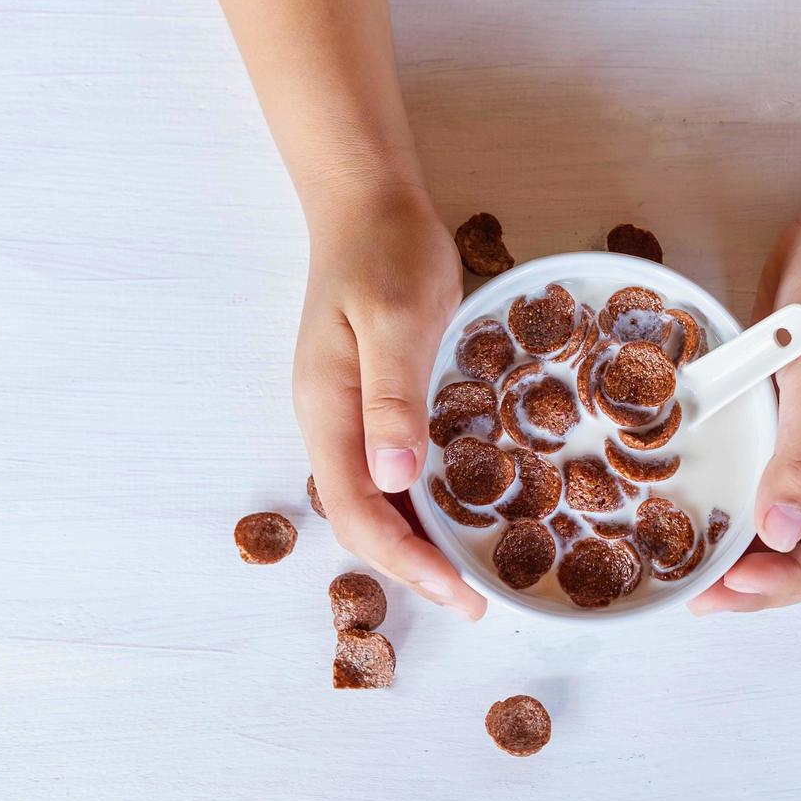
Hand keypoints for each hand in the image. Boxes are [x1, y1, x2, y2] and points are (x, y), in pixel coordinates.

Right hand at [293, 186, 486, 619]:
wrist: (366, 200)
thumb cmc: (385, 252)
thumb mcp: (395, 319)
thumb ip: (392, 398)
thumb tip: (395, 479)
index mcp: (328, 411)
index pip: (358, 513)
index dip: (406, 562)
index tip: (460, 594)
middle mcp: (328, 421)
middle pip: (360, 518)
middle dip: (412, 567)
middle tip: (473, 599)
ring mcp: (342, 411)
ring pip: (371, 499)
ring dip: (413, 542)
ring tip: (465, 573)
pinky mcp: (364, 397)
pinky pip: (383, 470)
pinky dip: (415, 504)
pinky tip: (452, 511)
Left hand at [689, 204, 800, 612]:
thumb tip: (777, 534)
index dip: (793, 582)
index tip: (735, 585)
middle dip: (762, 580)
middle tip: (700, 593)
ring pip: (785, 520)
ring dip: (746, 549)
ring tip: (693, 568)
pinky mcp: (790, 418)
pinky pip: (764, 477)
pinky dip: (736, 502)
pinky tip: (699, 511)